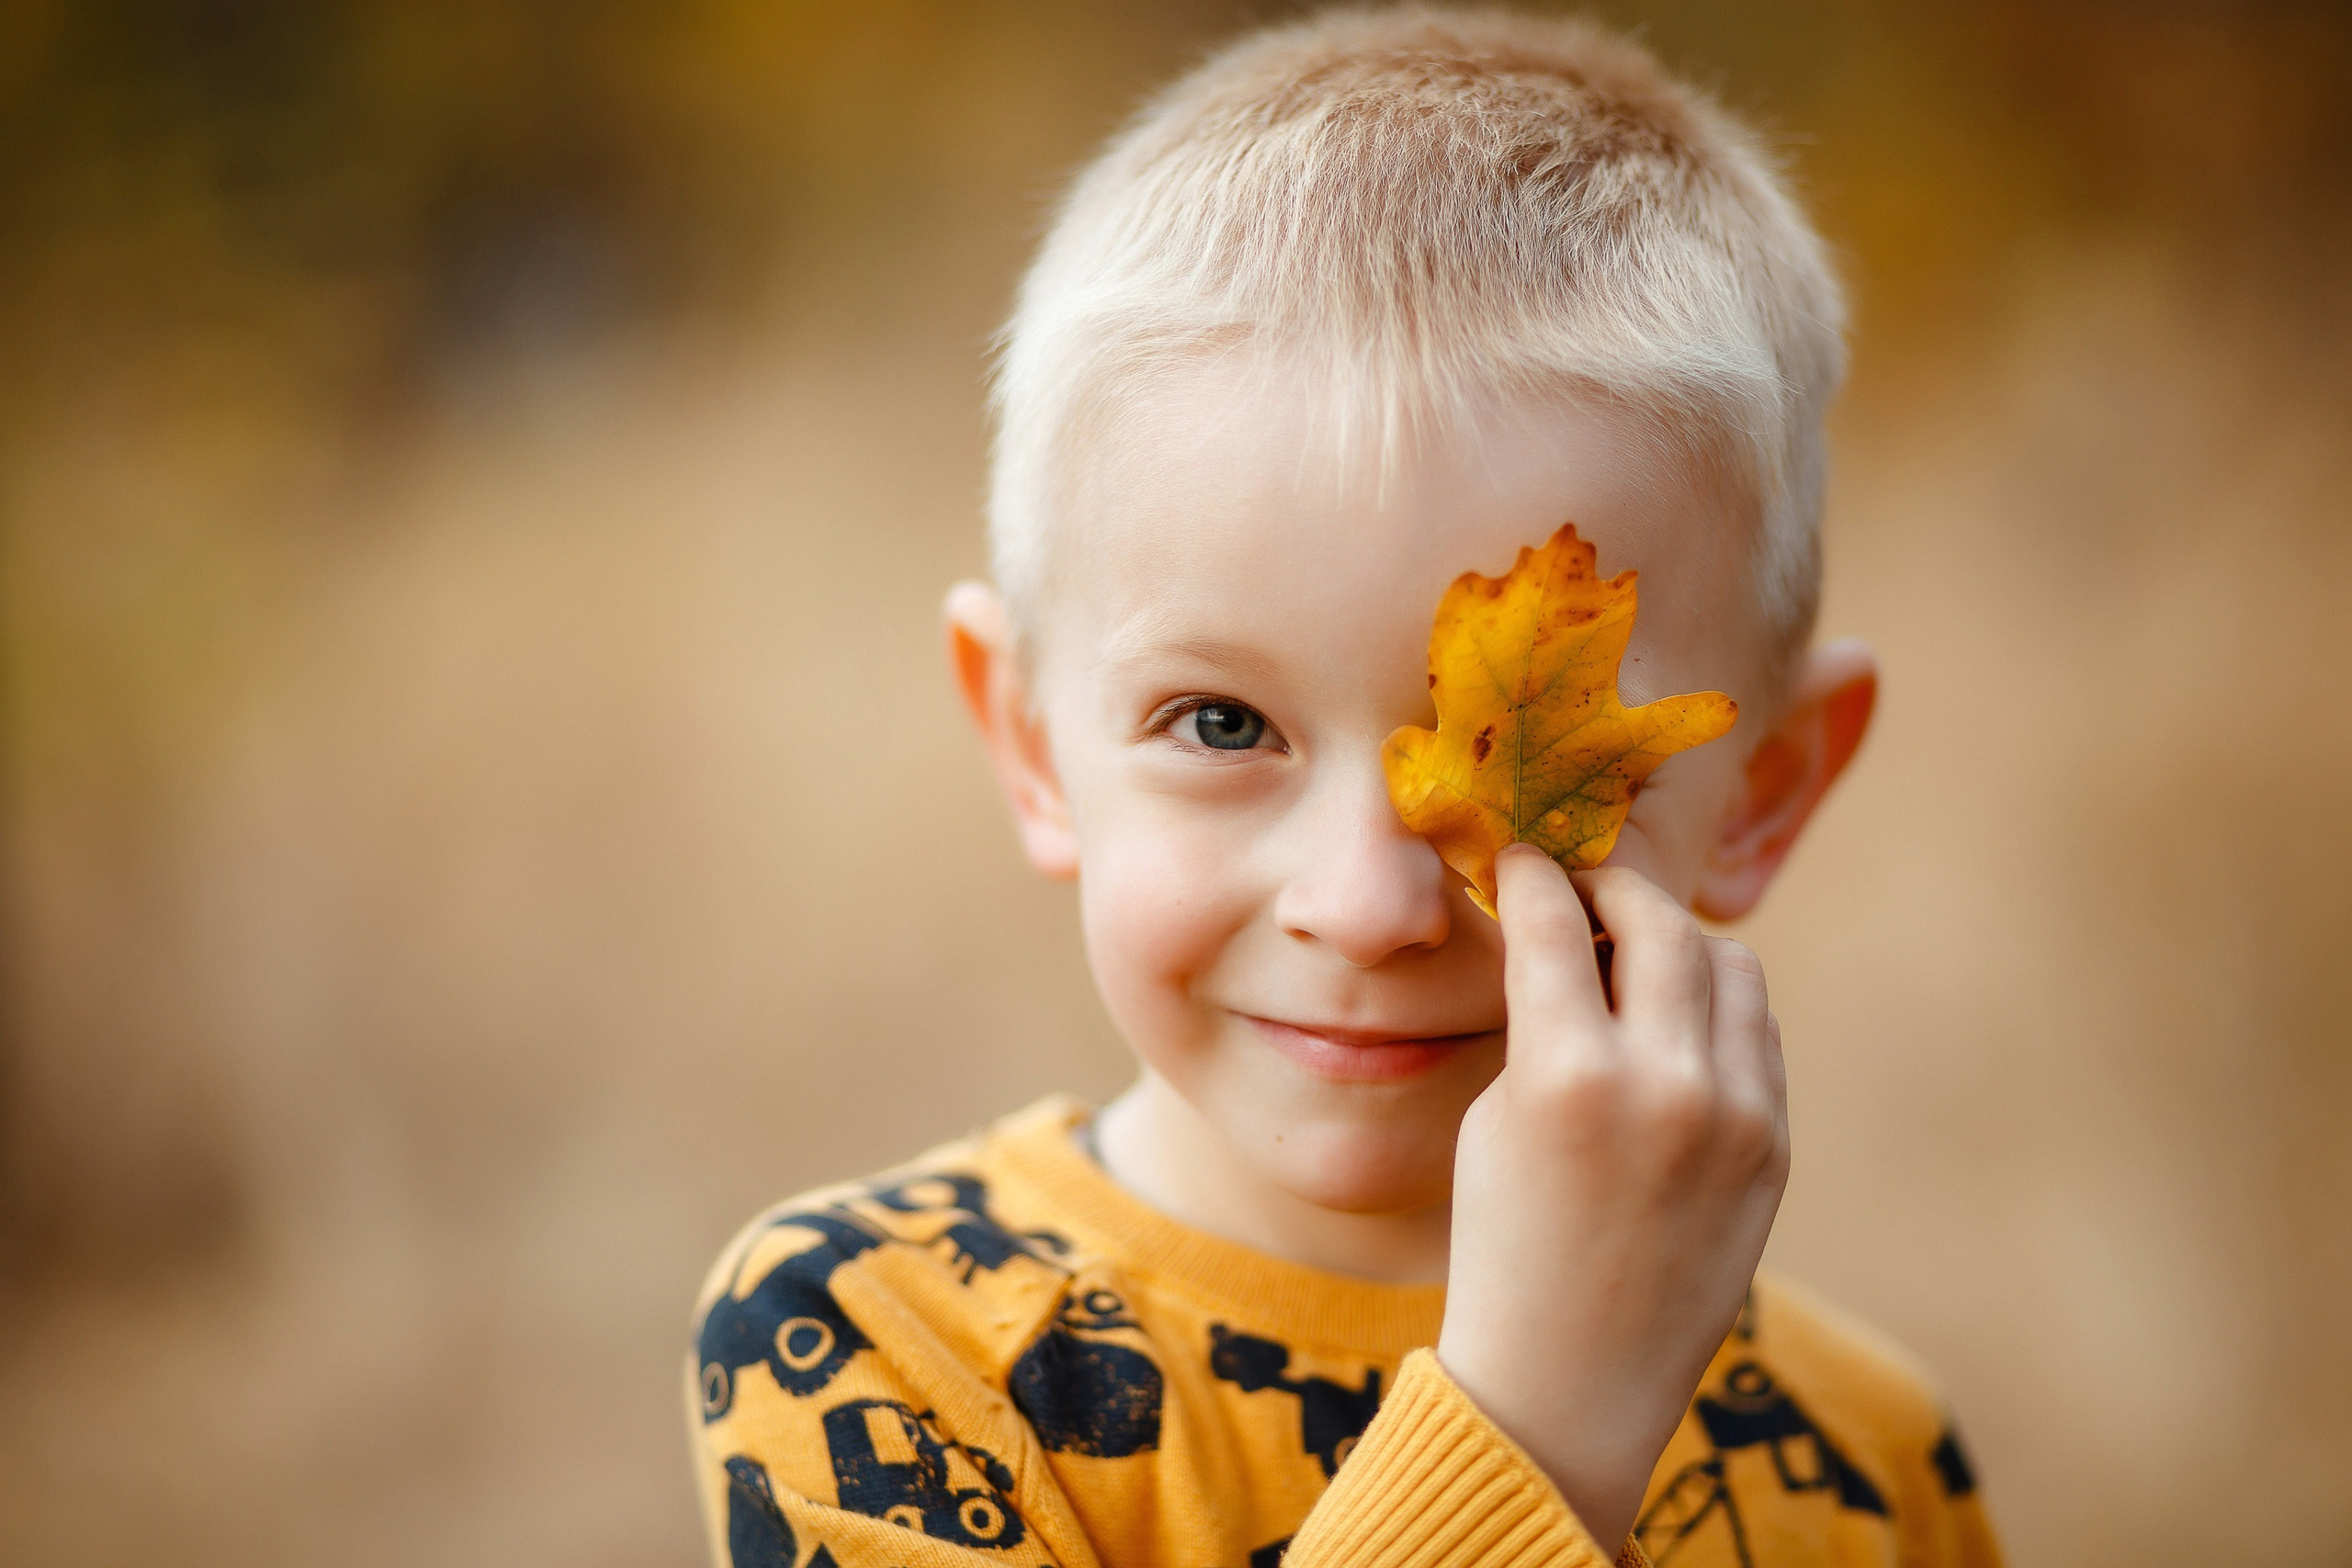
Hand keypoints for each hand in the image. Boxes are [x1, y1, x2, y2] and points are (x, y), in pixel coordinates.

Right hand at [1436, 846, 1789, 1550]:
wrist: (1571, 1380)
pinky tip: (1672, 1019)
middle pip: (1659, 922)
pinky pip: (1757, 1031)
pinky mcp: (1775, 1146)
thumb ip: (1541, 1020)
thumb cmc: (1507, 1246)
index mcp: (1568, 1077)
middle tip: (1582, 891)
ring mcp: (1735, 1115)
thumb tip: (1573, 932)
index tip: (1523, 859)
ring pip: (1728, 963)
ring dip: (1676, 939)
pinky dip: (1716, 1003)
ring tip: (1631, 955)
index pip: (1557, 923)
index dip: (1534, 874)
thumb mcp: (1496, 1118)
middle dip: (1613, 889)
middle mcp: (1666, 1085)